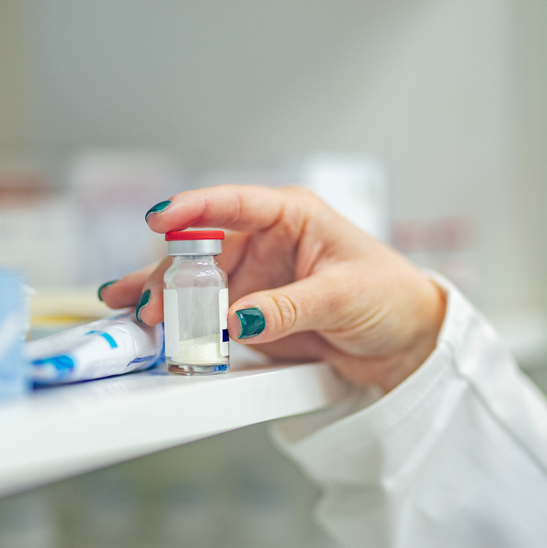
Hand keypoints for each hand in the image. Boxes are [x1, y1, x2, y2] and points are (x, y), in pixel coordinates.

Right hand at [99, 185, 445, 392]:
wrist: (406, 343)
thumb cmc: (391, 296)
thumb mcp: (343, 295)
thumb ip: (288, 307)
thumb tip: (238, 318)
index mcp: (292, 217)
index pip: (234, 204)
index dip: (193, 208)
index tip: (160, 218)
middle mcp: (267, 244)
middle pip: (203, 251)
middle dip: (171, 273)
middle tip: (151, 302)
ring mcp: (257, 280)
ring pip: (199, 284)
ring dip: (168, 299)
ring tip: (140, 316)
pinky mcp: (253, 314)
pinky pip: (211, 316)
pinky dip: (184, 323)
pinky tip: (159, 329)